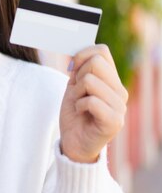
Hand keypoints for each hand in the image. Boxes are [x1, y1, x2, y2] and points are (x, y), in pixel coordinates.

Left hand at [59, 44, 128, 162]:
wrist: (74, 142)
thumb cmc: (75, 114)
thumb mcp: (74, 86)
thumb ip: (79, 69)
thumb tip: (78, 53)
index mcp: (112, 81)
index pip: (101, 51)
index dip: (81, 56)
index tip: (72, 70)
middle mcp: (120, 91)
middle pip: (95, 62)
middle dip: (78, 76)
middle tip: (77, 93)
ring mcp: (120, 106)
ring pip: (90, 80)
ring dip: (77, 93)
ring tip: (80, 105)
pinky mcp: (114, 121)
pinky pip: (91, 100)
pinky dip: (79, 106)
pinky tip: (82, 114)